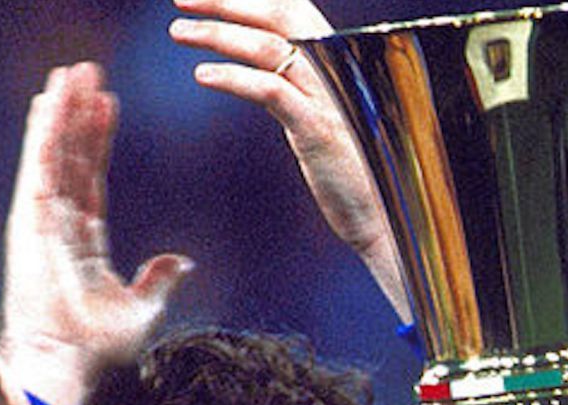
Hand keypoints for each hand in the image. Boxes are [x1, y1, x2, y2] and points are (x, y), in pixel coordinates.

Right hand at [1, 62, 193, 404]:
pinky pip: (39, 167)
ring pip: (53, 153)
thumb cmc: (97, 350)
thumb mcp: (141, 311)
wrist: (68, 365)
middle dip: (78, 113)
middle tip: (86, 70)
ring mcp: (41, 221)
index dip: (99, 141)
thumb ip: (158, 280)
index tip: (109, 104)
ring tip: (69, 72)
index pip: (93, 178)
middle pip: (71, 157)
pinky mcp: (29, 222)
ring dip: (60, 111)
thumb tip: (183, 260)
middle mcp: (58, 225)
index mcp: (84, 242)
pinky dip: (44, 134)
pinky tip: (48, 103)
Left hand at [169, 0, 409, 320]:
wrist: (387, 220)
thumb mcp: (326, 119)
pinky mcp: (319, 131)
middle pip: (281, 17)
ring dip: (219, 35)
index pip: (294, 11)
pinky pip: (271, 91)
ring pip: (270, 48)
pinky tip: (204, 76)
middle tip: (183, 3)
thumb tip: (265, 68)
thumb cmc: (356, 174)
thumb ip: (301, 89)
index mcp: (340, 67)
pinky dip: (234, 78)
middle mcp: (338, 74)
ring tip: (180, 35)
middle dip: (228, 3)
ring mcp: (330, 101)